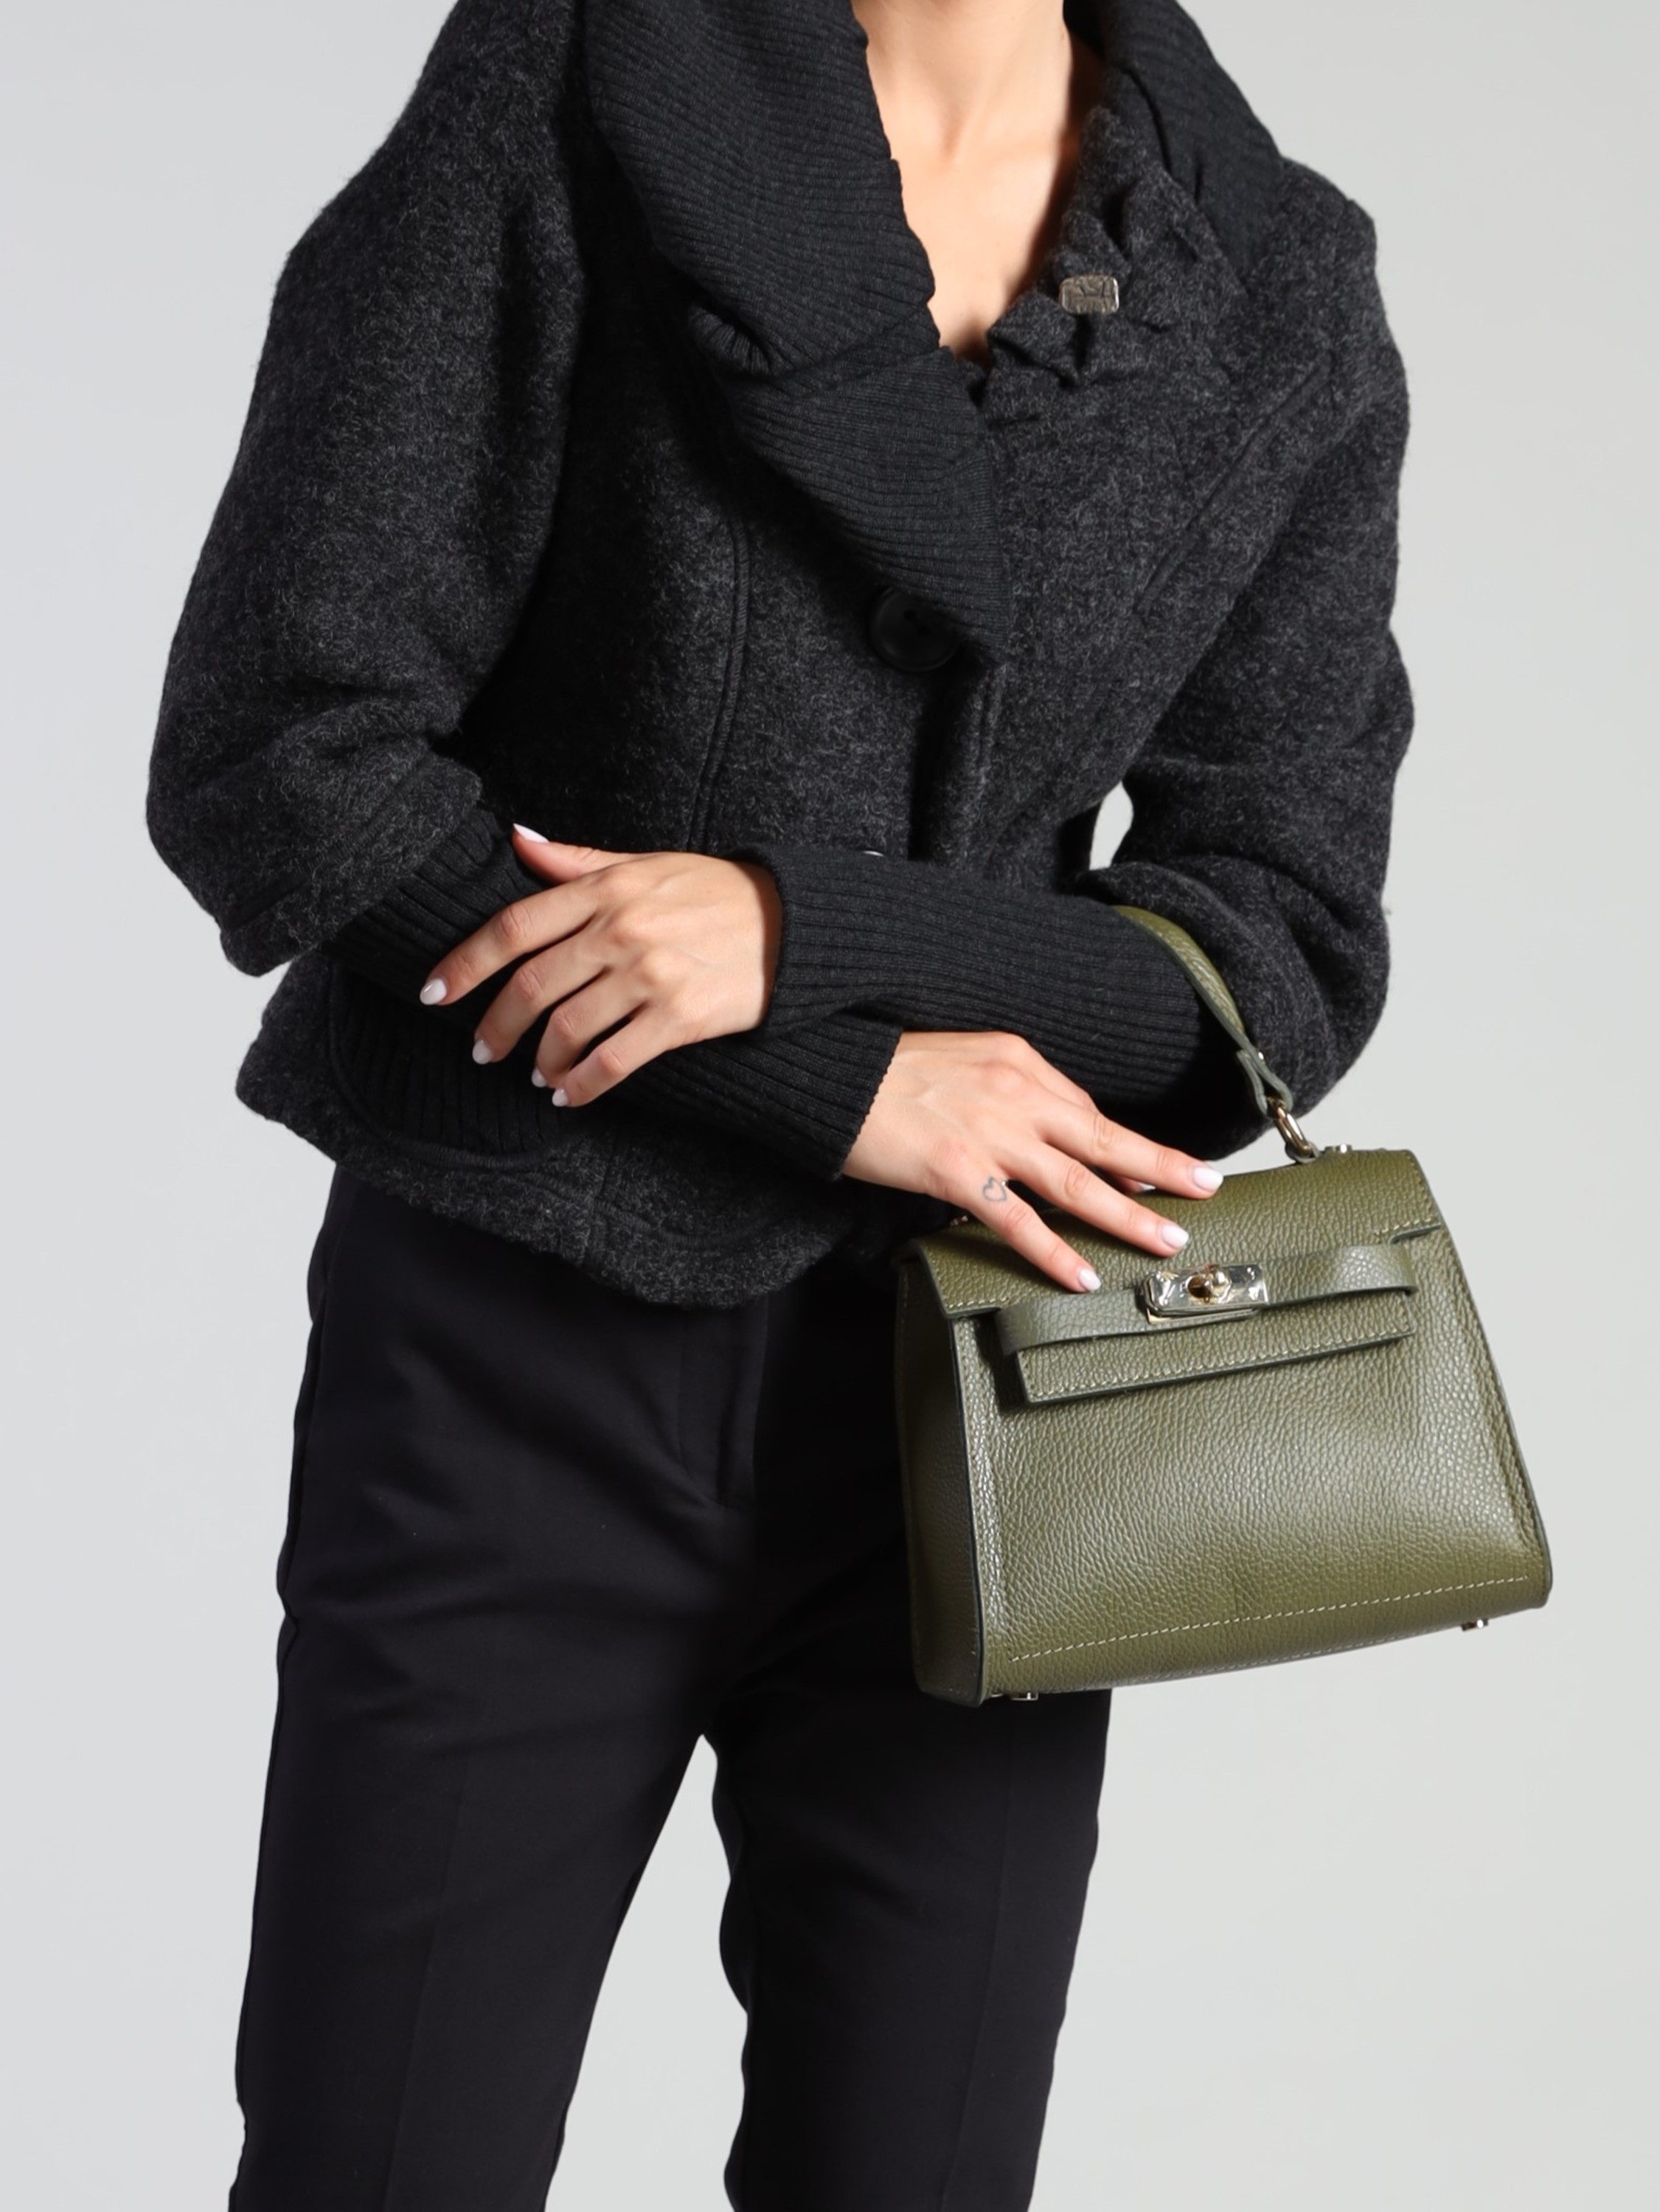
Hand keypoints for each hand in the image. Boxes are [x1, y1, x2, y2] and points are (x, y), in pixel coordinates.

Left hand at [421, 830, 781, 1102]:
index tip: (434, 993)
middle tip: (482, 1050)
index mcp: (606, 889)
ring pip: (567, 1029)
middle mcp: (621, 930)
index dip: (465, 963)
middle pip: (532, 986)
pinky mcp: (680, 1017)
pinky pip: (613, 1061)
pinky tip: (570, 1095)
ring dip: (541, 1061)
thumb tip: (517, 840)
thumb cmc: (717, 892)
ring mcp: (650, 975)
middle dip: (495, 1027)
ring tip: (536, 1074)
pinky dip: (582, 1085)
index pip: (514, 927)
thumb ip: (579, 861)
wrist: (796, 926)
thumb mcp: (648, 863)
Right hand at [843, 1030, 1222, 1290]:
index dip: (1125, 1148)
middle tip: (1205, 1189)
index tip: (1158, 1172)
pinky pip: (1017, 1218)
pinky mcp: (956, 1170)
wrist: (830, 1071)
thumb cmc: (886, 1068)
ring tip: (1164, 1239)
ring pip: (1077, 1182)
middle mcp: (1015, 1092)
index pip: (1085, 1111)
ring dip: (1128, 1214)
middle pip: (1104, 1139)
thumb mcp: (961, 1060)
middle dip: (1162, 1168)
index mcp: (1018, 1061)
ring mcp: (989, 1133)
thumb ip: (1007, 1089)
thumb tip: (1045, 1127)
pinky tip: (1080, 1272)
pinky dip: (1053, 1250)